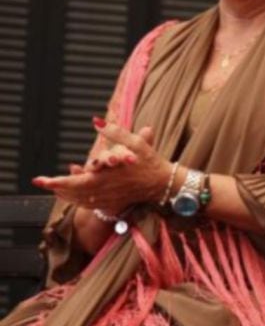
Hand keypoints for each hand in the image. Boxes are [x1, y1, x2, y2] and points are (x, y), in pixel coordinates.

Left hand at [33, 121, 169, 213]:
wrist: (163, 183)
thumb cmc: (150, 162)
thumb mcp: (135, 143)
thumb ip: (114, 132)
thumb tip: (96, 121)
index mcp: (106, 177)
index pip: (75, 181)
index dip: (56, 182)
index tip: (40, 180)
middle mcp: (103, 191)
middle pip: (72, 192)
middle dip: (55, 187)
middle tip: (41, 182)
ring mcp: (107, 199)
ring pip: (79, 200)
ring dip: (65, 194)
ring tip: (53, 186)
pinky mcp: (111, 204)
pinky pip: (89, 205)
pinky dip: (77, 200)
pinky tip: (71, 195)